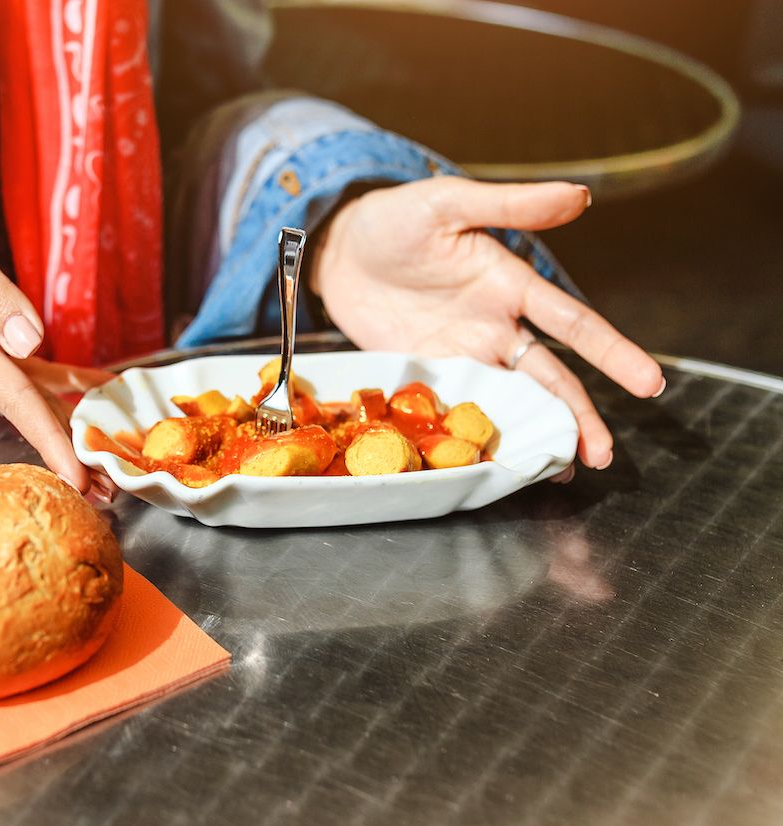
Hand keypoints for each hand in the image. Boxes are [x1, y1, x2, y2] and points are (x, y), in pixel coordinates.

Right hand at [0, 174, 112, 495]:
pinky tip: (86, 389)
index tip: (80, 476)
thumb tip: (33, 343)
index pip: (10, 395)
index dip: (49, 437)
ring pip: (17, 395)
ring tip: (104, 458)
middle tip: (111, 488)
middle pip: (17, 408)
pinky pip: (11, 372)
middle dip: (64, 449)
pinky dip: (50, 384)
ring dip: (61, 424)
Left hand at [313, 175, 664, 469]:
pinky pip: (460, 408)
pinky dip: (480, 435)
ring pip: (512, 400)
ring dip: (538, 432)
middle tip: (602, 456)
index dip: (612, 352)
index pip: (573, 324)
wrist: (337, 248)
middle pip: (549, 378)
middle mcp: (495, 326)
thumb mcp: (450, 203)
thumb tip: (580, 195)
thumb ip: (511, 205)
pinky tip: (498, 462)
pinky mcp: (425, 373)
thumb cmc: (397, 217)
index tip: (649, 382)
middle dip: (579, 417)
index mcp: (510, 285)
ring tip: (563, 470)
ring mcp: (461, 353)